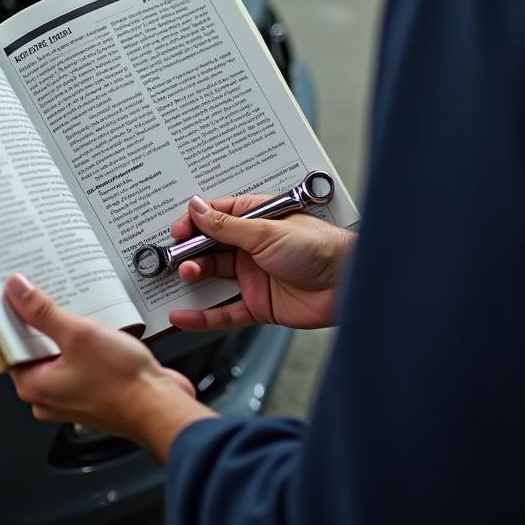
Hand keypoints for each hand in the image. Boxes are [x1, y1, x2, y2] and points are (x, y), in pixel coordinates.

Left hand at [5, 274, 215, 460]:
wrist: (159, 406)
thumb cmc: (122, 383)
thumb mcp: (78, 335)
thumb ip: (43, 312)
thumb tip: (17, 291)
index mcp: (34, 386)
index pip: (10, 345)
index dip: (13, 316)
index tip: (16, 292)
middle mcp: (49, 395)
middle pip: (35, 348)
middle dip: (42, 320)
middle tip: (47, 291)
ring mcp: (72, 394)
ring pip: (60, 353)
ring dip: (67, 330)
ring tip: (78, 307)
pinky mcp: (93, 391)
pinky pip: (80, 360)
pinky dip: (85, 343)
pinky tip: (98, 326)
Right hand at [168, 194, 355, 331]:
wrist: (348, 283)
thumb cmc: (319, 247)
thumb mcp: (265, 231)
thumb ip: (226, 225)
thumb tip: (198, 208)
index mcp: (256, 220)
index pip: (216, 217)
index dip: (194, 223)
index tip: (176, 231)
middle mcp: (252, 247)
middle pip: (211, 248)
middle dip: (190, 252)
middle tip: (176, 257)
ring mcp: (254, 277)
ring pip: (214, 278)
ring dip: (195, 277)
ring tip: (183, 276)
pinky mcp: (258, 305)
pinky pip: (224, 312)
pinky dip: (203, 316)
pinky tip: (185, 316)